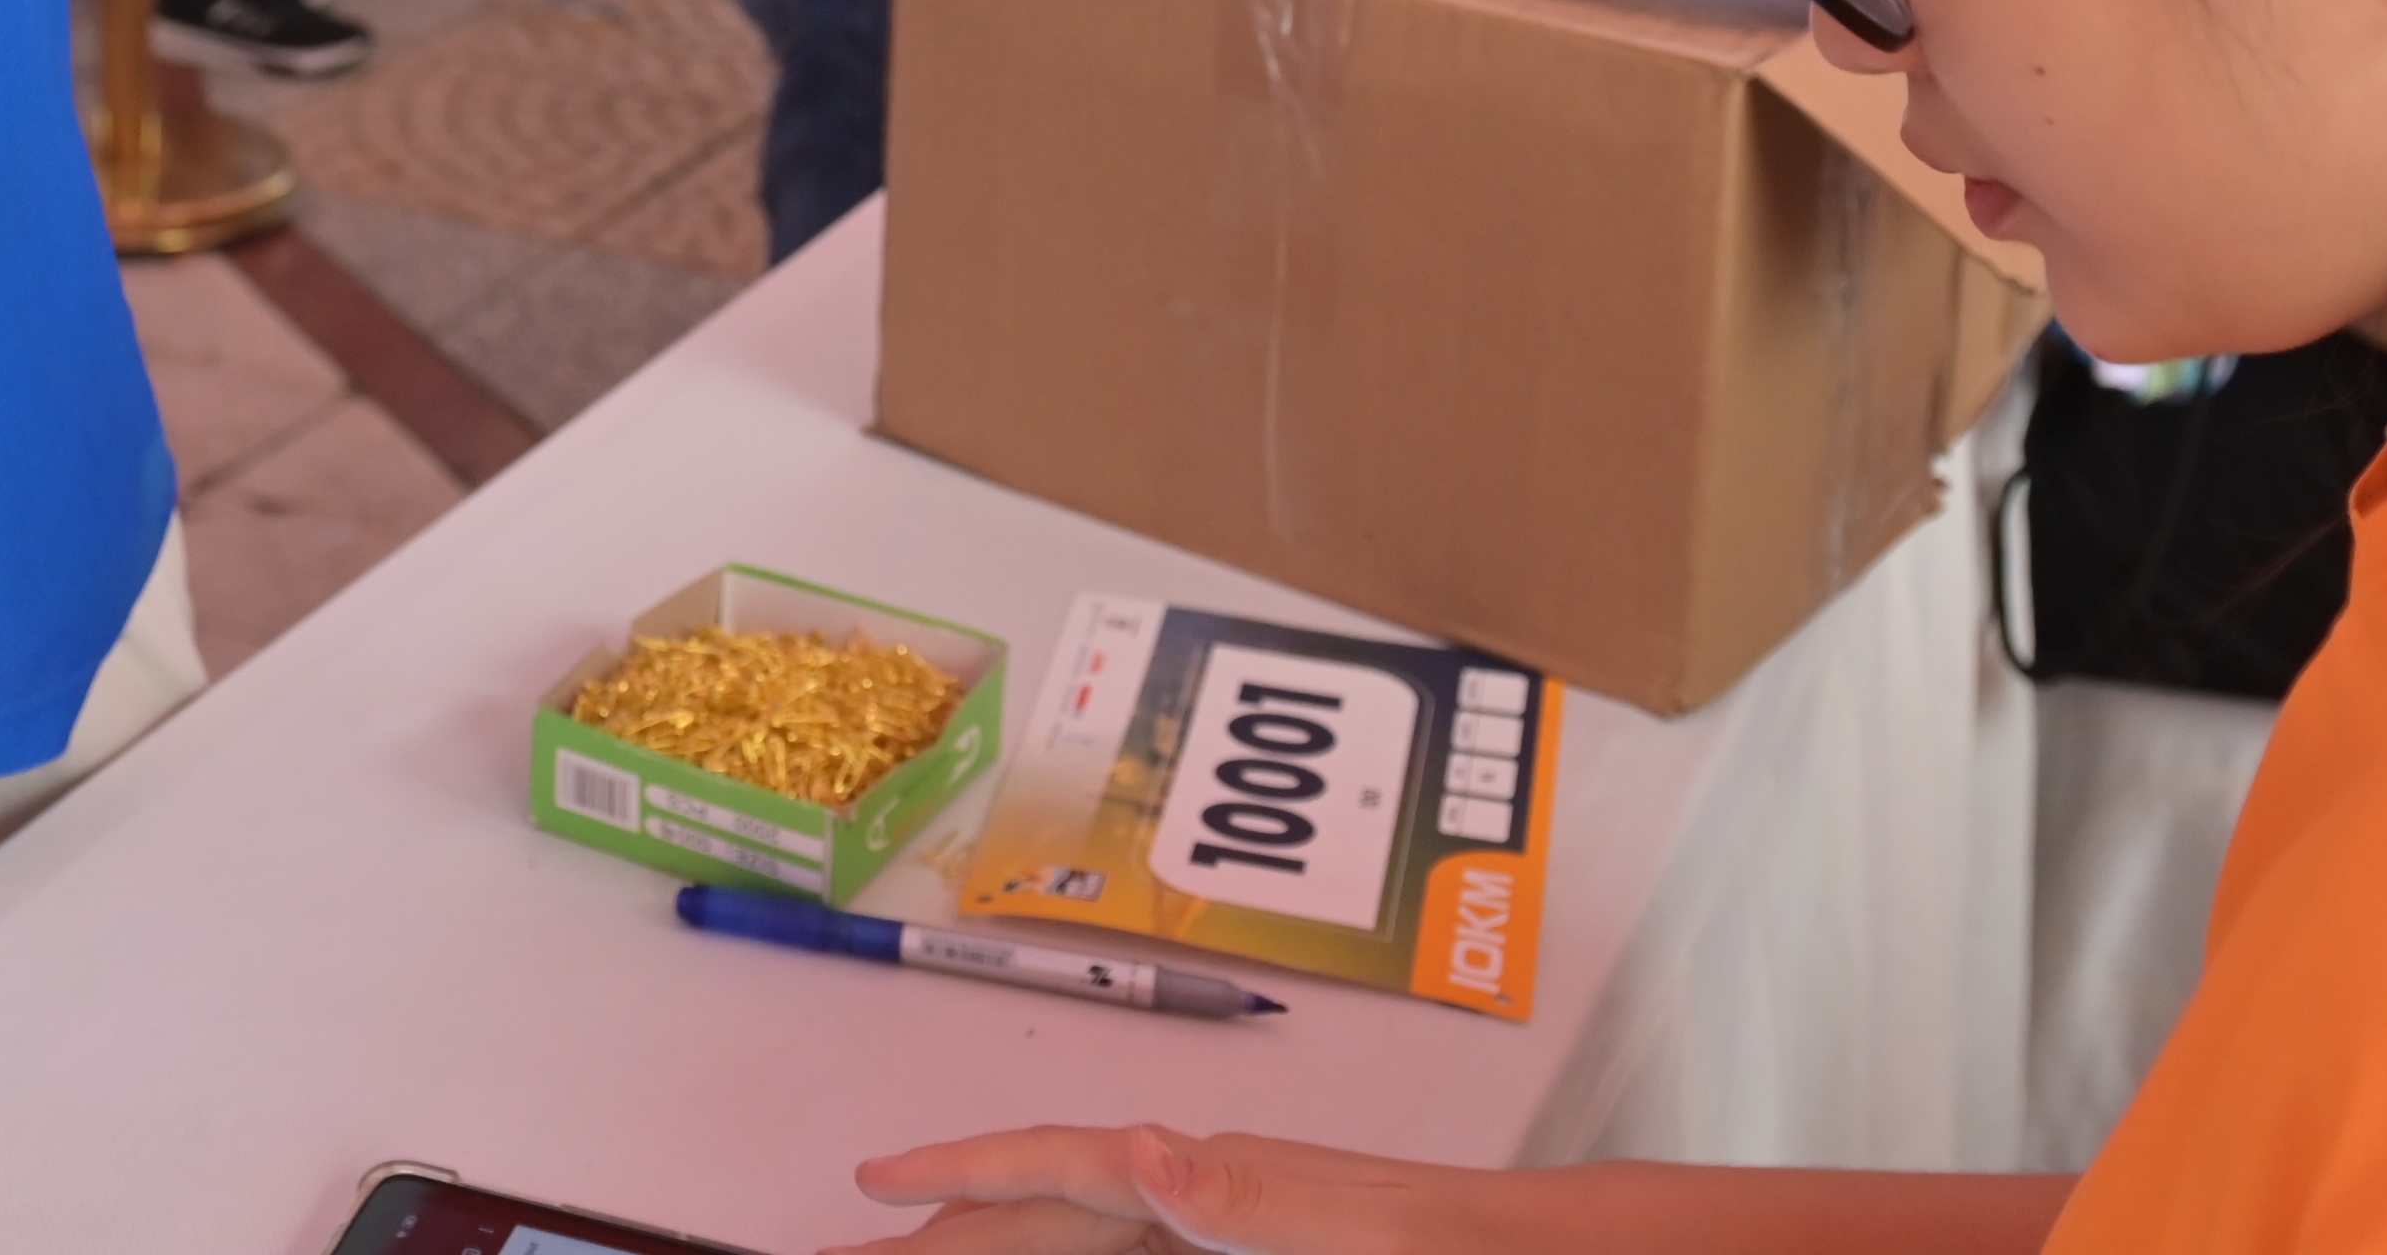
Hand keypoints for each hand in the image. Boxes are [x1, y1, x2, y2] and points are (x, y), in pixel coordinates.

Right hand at [839, 1121, 1524, 1254]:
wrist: (1538, 1252)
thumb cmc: (1453, 1244)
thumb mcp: (1349, 1234)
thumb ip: (1242, 1197)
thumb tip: (1138, 1143)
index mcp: (1206, 1176)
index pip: (1057, 1168)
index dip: (958, 1174)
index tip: (869, 1181)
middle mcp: (1196, 1187)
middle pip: (1042, 1203)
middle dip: (943, 1218)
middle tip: (847, 1235)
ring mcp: (1217, 1221)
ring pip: (1074, 1233)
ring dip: (991, 1241)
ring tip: (910, 1247)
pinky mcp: (1242, 1252)